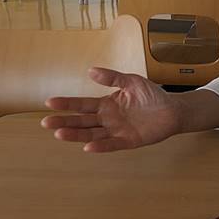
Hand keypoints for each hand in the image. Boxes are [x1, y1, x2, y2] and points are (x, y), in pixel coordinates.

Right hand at [42, 67, 185, 151]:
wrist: (173, 109)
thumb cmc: (152, 95)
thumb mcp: (131, 81)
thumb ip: (112, 78)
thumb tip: (91, 71)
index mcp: (106, 104)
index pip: (82, 105)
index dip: (67, 104)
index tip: (49, 102)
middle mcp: (108, 119)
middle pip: (82, 122)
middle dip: (64, 122)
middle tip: (46, 123)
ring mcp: (116, 131)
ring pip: (92, 134)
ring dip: (76, 135)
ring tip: (59, 134)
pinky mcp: (129, 141)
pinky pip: (111, 144)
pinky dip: (100, 146)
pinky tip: (88, 147)